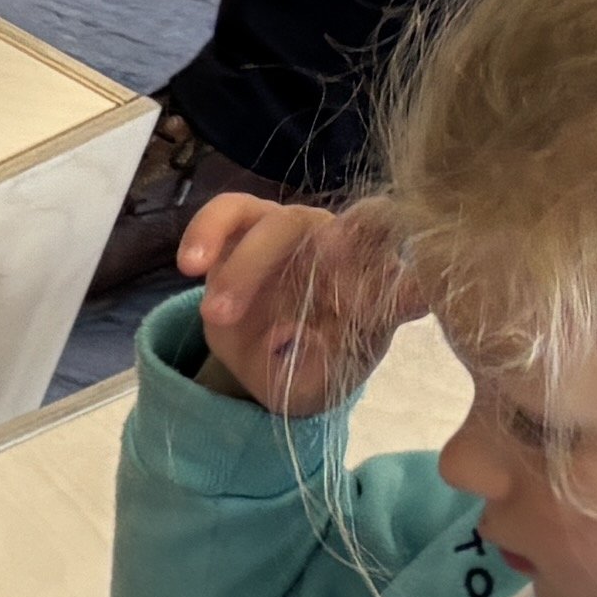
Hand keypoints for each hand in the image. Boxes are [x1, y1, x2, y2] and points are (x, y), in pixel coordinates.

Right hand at [182, 191, 417, 420]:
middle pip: (347, 233)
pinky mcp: (251, 223)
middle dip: (320, 262)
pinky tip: (189, 266)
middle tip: (291, 313)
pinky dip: (207, 231)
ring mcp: (300, 231)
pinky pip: (231, 211)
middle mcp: (348, 247)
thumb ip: (311, 367)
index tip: (393, 300)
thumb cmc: (308, 368)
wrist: (270, 360)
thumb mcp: (314, 384)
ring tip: (216, 315)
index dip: (402, 283)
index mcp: (380, 287)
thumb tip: (290, 340)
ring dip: (249, 265)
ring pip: (284, 221)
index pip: (406, 274)